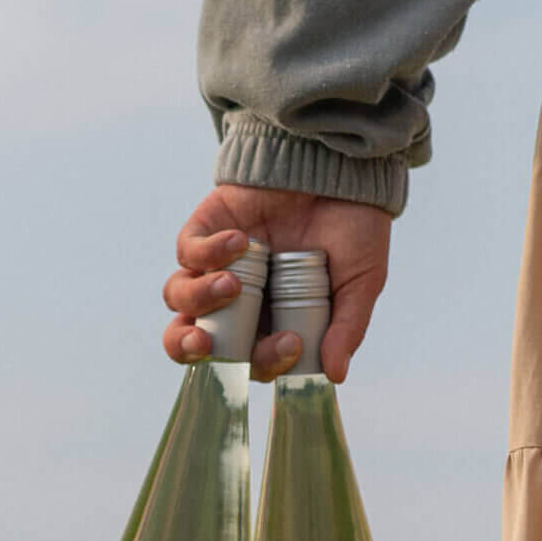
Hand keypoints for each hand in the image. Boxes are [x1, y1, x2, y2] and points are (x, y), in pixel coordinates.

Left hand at [161, 186, 392, 381]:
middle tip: (205, 344)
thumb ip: (346, 328)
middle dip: (190, 349)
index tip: (288, 344)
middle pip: (193, 340)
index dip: (258, 363)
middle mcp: (235, 301)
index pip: (246, 360)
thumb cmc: (354, 226)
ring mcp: (215, 266)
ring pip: (180, 299)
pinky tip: (241, 240)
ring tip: (235, 284)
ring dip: (200, 300)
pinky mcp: (204, 231)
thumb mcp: (361, 281)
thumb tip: (334, 374)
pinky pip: (187, 252)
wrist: (344, 166)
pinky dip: (208, 251)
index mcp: (269, 322)